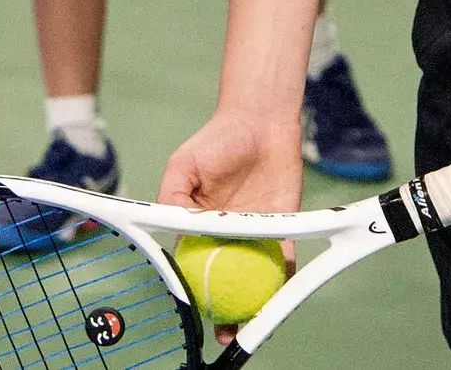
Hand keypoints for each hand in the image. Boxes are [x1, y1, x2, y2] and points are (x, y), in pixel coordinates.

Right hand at [160, 111, 303, 340]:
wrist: (261, 120)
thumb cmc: (218, 139)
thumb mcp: (184, 165)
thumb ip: (173, 197)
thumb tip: (168, 227)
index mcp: (199, 223)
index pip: (194, 262)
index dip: (194, 287)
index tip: (195, 307)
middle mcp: (226, 233)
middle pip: (225, 277)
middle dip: (224, 307)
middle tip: (224, 330)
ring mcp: (255, 232)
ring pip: (252, 275)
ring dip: (253, 301)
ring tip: (250, 323)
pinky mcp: (282, 225)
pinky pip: (281, 258)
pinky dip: (281, 277)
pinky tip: (278, 293)